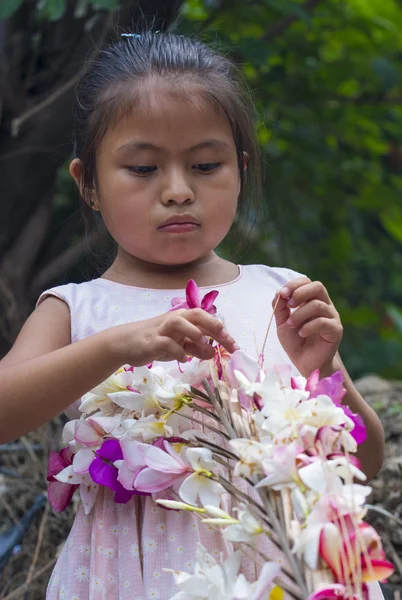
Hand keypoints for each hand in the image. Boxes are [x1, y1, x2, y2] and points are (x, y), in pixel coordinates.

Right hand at [112, 308, 238, 366]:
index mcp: (183, 318)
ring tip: (204, 345)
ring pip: (179, 322)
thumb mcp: (180, 346)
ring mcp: (162, 329)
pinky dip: (176, 351)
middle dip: (213, 326)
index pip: (207, 320)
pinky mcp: (151, 341)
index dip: (223, 333)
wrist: (127, 343)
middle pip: (196, 314)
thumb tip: (214, 353)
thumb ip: (197, 348)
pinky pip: (165, 343)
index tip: (235, 347)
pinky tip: (183, 360)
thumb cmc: (157, 342)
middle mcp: (174, 319)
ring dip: (194, 332)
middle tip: (227, 342)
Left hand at [273, 277, 342, 376]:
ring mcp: (332, 317)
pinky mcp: (336, 330)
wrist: (306, 363)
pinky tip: (301, 333)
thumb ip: (280, 308)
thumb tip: (280, 293)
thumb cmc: (296, 341)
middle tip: (289, 306)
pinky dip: (308, 326)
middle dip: (300, 293)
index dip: (294, 285)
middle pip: (318, 286)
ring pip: (318, 305)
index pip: (306, 282)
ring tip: (291, 325)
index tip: (282, 294)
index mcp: (311, 300)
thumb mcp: (283, 323)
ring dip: (299, 314)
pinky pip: (323, 322)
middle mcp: (324, 305)